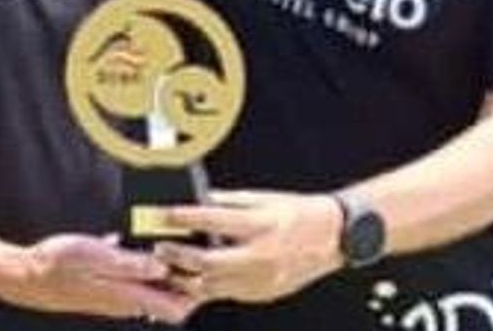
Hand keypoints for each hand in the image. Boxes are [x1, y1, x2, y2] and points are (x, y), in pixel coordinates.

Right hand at [0, 234, 199, 324]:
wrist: (26, 276)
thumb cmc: (58, 265)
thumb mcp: (98, 258)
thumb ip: (132, 265)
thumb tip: (163, 268)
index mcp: (128, 297)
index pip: (176, 310)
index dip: (193, 289)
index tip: (197, 264)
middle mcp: (126, 302)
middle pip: (168, 300)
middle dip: (182, 278)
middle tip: (187, 250)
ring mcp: (115, 297)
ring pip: (151, 289)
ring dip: (162, 270)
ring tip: (165, 244)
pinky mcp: (106, 288)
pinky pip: (133, 281)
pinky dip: (142, 266)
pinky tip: (135, 244)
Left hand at [154, 190, 343, 304]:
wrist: (332, 238)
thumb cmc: (299, 214)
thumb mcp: (264, 199)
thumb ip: (230, 201)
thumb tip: (201, 201)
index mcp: (260, 225)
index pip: (213, 221)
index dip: (184, 218)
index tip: (165, 214)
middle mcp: (259, 255)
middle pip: (206, 261)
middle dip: (178, 255)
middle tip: (161, 247)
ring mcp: (260, 279)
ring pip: (212, 285)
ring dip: (186, 278)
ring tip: (170, 268)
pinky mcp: (261, 293)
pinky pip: (226, 294)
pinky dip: (206, 288)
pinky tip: (193, 280)